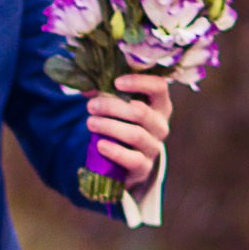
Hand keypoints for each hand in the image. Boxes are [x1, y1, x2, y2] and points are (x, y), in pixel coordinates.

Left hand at [86, 71, 172, 190]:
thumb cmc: (121, 125)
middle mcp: (161, 125)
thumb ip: (105, 93)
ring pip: (135, 134)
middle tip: (91, 106)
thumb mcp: (117, 107)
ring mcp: (154, 147)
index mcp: (159, 105)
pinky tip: (100, 145)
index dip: (139, 82)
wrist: (124, 162)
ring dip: (109, 126)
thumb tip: (87, 87)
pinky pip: (132, 159)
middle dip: (112, 106)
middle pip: (141, 112)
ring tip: (90, 123)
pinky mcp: (144, 167)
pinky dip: (115, 151)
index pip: (159, 87)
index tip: (116, 82)